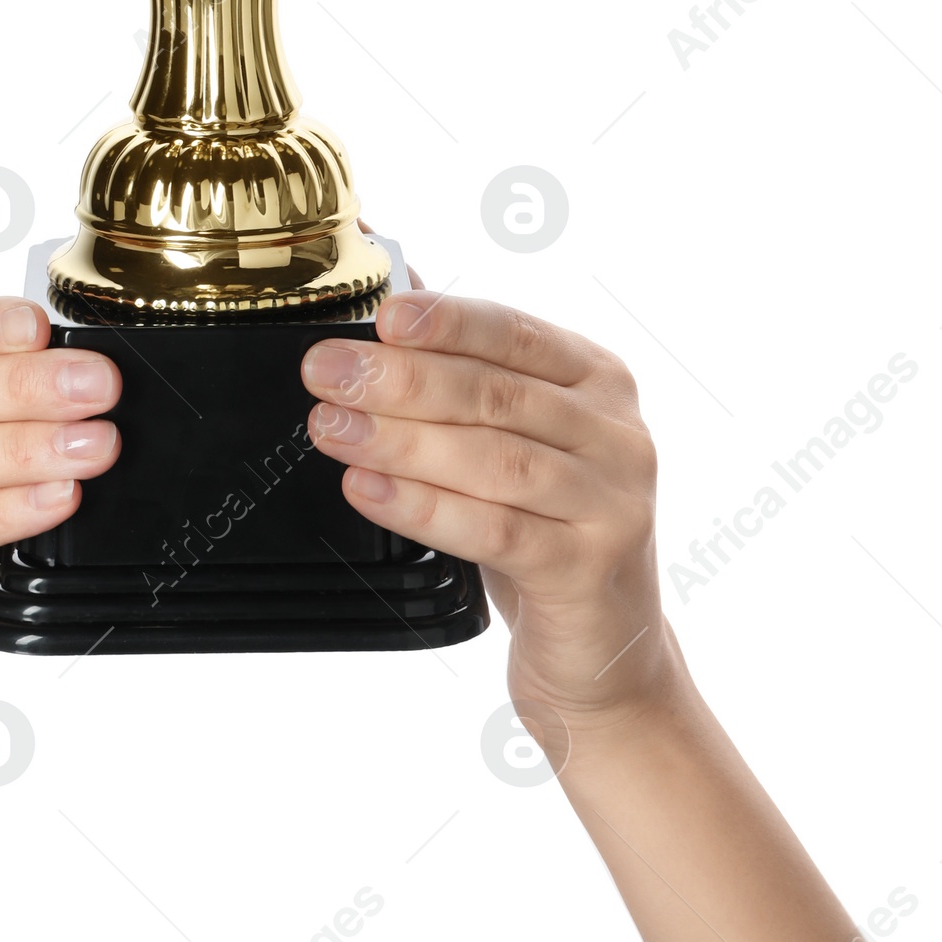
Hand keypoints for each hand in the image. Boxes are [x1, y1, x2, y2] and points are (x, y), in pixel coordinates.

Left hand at [302, 287, 673, 733]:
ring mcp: (612, 502)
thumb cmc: (544, 525)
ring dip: (401, 438)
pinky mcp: (589, 569)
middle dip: (401, 378)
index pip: (514, 331)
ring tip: (330, 427)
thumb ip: (464, 366)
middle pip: (496, 393)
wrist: (603, 649)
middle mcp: (615, 432)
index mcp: (597, 378)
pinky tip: (369, 488)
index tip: (379, 315)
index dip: (445, 320)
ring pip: (494, 460)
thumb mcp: (515, 438)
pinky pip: (495, 530)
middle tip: (326, 371)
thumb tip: (390, 292)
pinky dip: (424, 507)